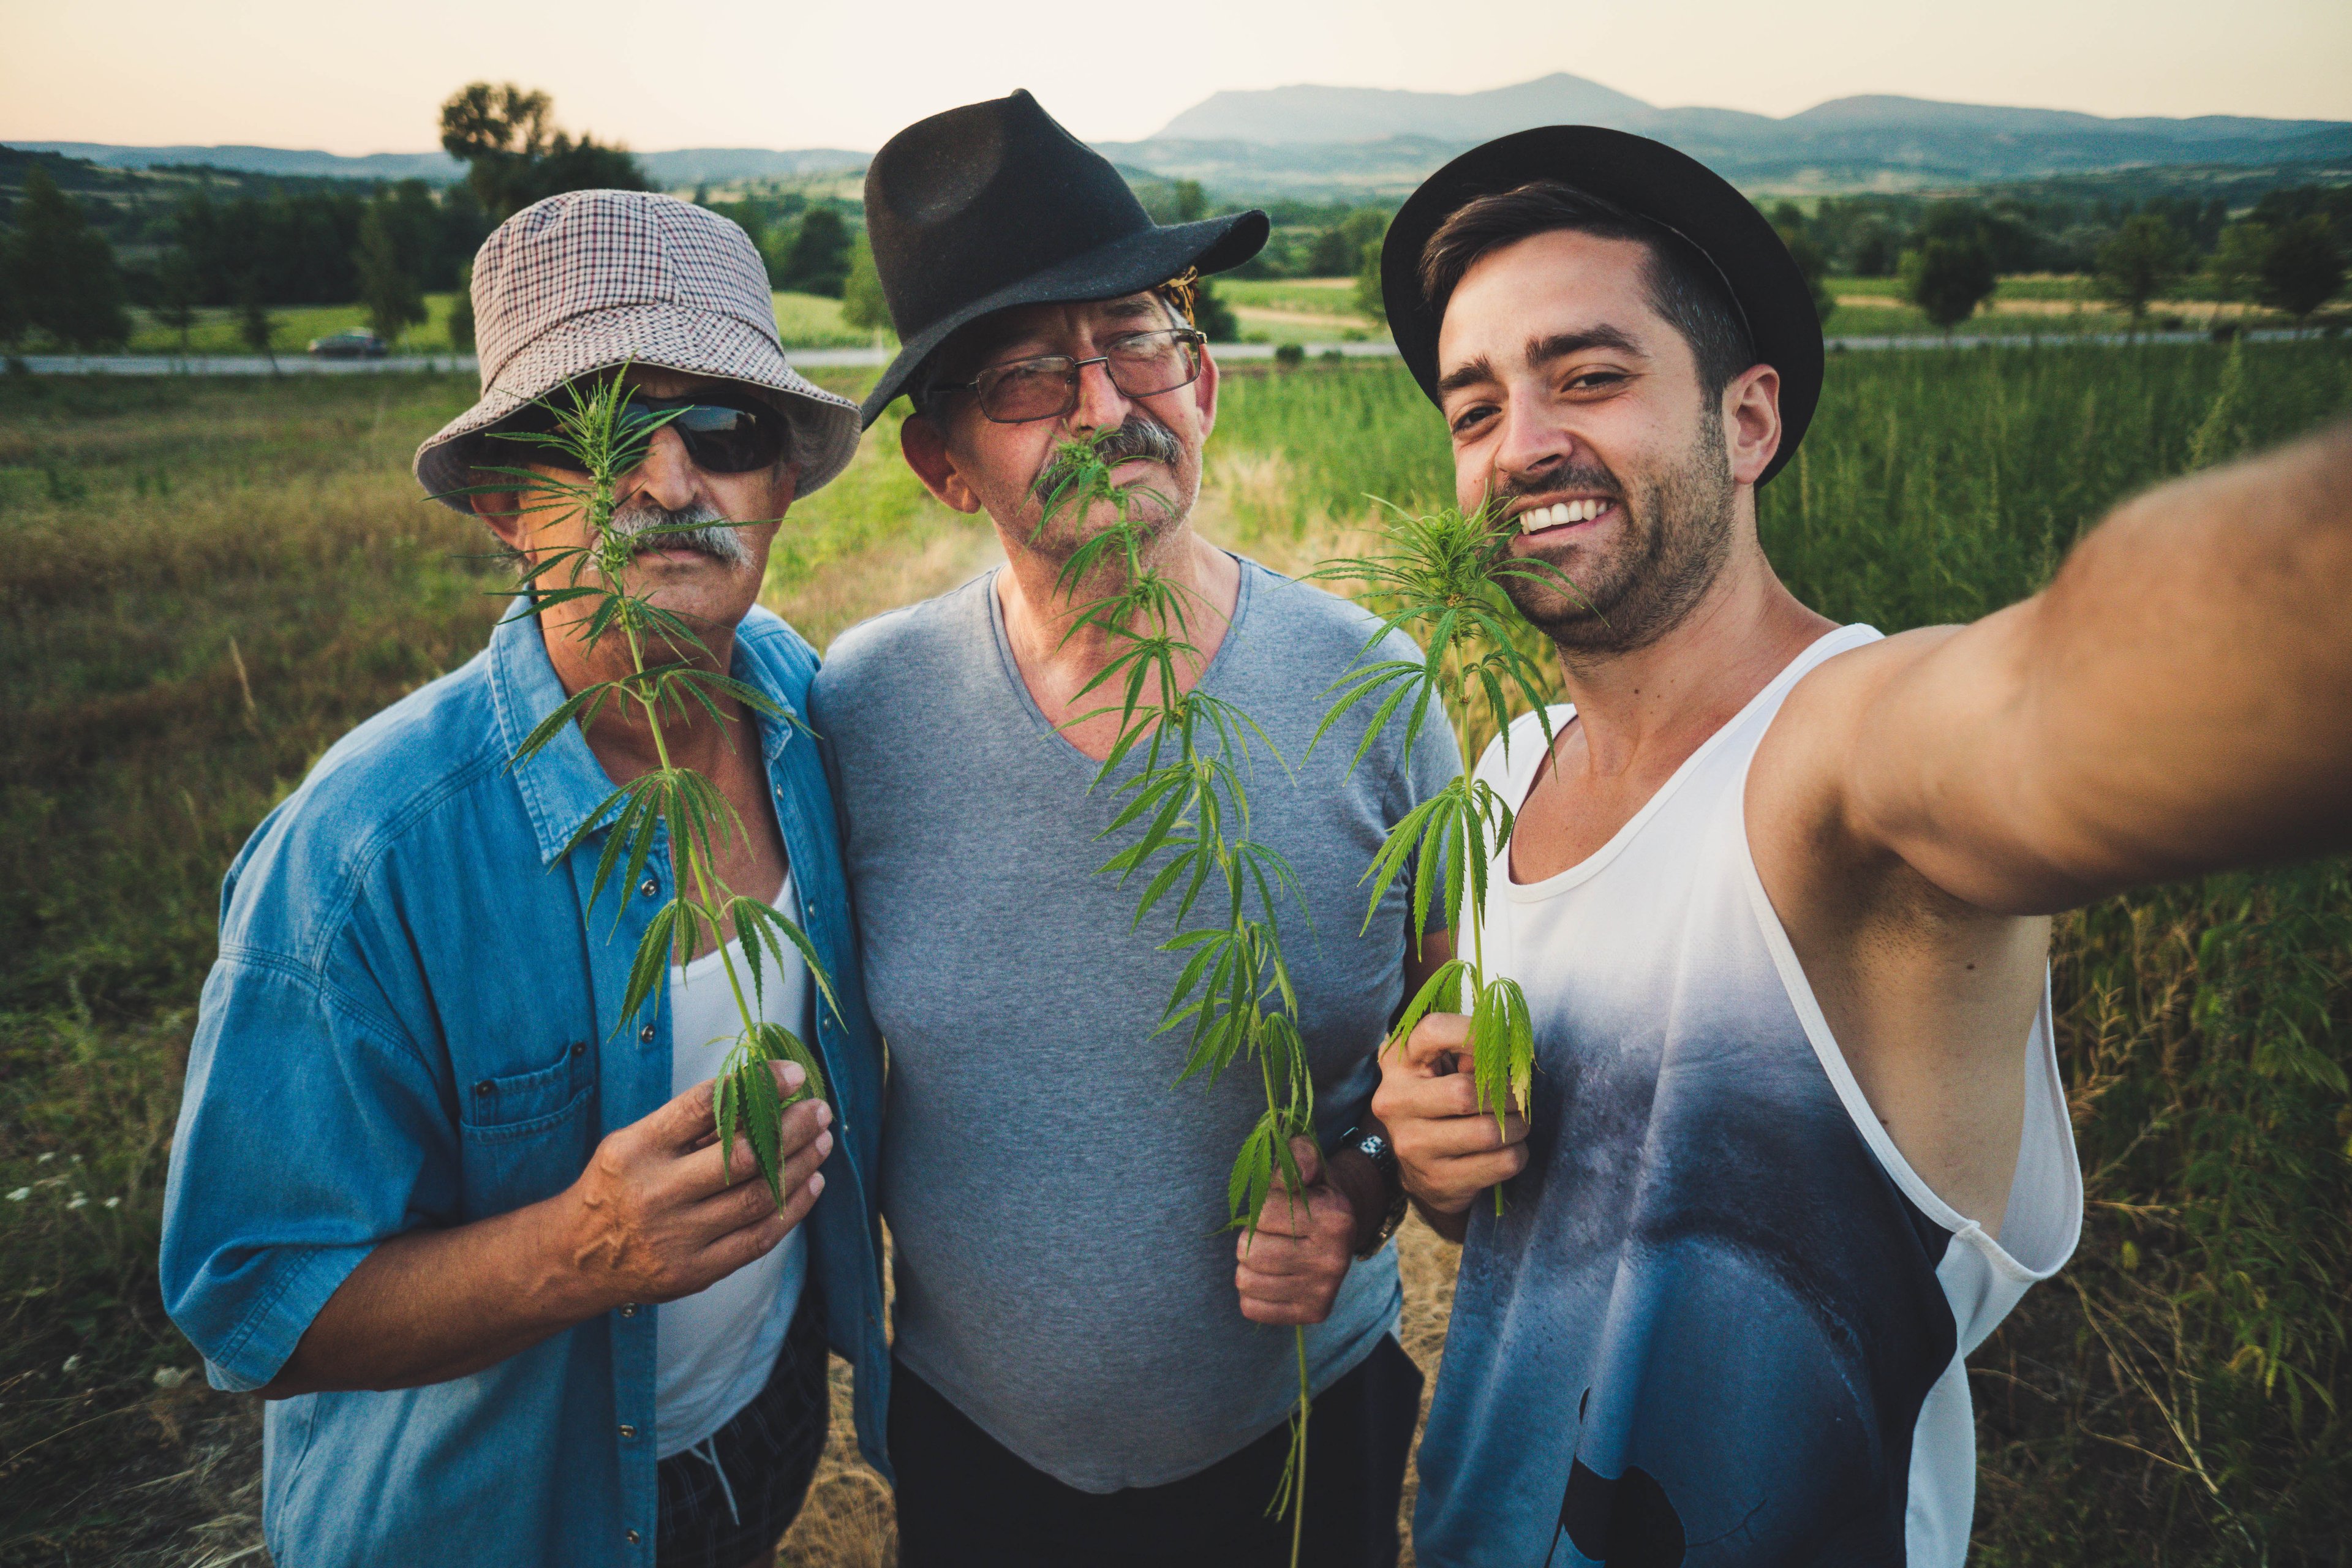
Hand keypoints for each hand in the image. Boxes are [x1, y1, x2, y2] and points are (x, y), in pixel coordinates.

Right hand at [560, 1062, 830, 1310]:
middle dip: (792, 1127)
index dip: (758, 1085)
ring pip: (758, 1197)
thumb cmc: (618, 1186)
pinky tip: (811, 1183)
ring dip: (800, 1165)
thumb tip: (760, 1089)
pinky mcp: (694, 1272)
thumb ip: (689, 1124)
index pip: (705, 1106)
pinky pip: (758, 1237)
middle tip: (819, 1109)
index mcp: (637, 1149)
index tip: (794, 1074)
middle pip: (742, 1155)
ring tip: (822, 1141)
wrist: (577, 1257)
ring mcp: (676, 1238)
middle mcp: (656, 1193)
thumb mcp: (634, 1142)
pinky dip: (793, 1209)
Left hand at [1233, 1137, 1356, 1326]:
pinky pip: (1251, 1308)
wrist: (1341, 1229)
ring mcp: (1324, 1291)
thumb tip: (1294, 1174)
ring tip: (1268, 1254)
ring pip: (1247, 1281)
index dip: (1259, 1207)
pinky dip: (1252, 1292)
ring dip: (1248, 1266)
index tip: (1274, 1207)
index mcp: (1335, 1218)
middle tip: (1268, 1234)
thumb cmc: (1312, 1192)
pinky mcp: (1313, 1314)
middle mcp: (1334, 1259)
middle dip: (1250, 1238)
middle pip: (1250, 1252)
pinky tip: (1270, 1277)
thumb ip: (1297, 1156)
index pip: (1262, 1214)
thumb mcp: (1307, 1163)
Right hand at [1372, 1013, 1528, 1216]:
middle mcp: (1395, 1101)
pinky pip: (1501, 1163)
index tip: (1504, 1042)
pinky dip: (1518, 1153)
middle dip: (1507, 1094)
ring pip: (1489, 1132)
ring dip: (1519, 1126)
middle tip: (1519, 1097)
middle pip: (1465, 1091)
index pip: (1434, 1031)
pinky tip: (1509, 1148)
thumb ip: (1469, 1051)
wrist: (1421, 1169)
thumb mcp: (1444, 1068)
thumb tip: (1507, 1050)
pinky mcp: (1437, 1180)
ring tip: (1518, 1123)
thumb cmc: (1441, 1102)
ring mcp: (1412, 1145)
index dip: (1476, 1032)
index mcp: (1398, 1062)